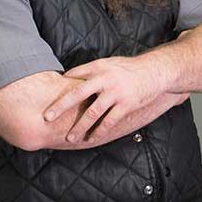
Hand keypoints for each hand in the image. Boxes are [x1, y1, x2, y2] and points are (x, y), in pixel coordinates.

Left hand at [44, 55, 168, 142]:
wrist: (156, 71)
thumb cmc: (130, 68)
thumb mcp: (110, 63)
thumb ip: (92, 70)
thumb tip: (70, 78)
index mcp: (99, 67)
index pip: (74, 76)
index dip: (60, 87)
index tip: (46, 97)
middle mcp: (105, 79)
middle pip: (78, 94)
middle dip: (61, 106)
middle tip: (47, 117)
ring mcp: (116, 92)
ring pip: (93, 113)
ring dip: (80, 127)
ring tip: (70, 138)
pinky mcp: (126, 104)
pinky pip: (109, 121)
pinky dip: (99, 132)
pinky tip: (91, 139)